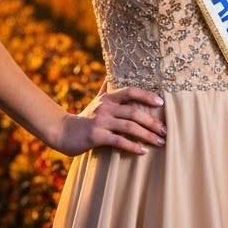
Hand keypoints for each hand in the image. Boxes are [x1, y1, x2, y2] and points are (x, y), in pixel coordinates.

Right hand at [51, 86, 166, 156]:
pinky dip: (132, 146)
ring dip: (147, 135)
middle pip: (134, 112)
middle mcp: (105, 107)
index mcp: (108, 98)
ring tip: (159, 142)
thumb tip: (110, 76)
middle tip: (165, 131)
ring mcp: (100, 121)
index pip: (130, 91)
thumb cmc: (83, 117)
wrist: (63, 132)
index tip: (161, 102)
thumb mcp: (96, 101)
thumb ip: (104, 89)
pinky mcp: (96, 136)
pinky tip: (143, 151)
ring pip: (129, 127)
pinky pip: (118, 141)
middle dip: (152, 122)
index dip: (146, 95)